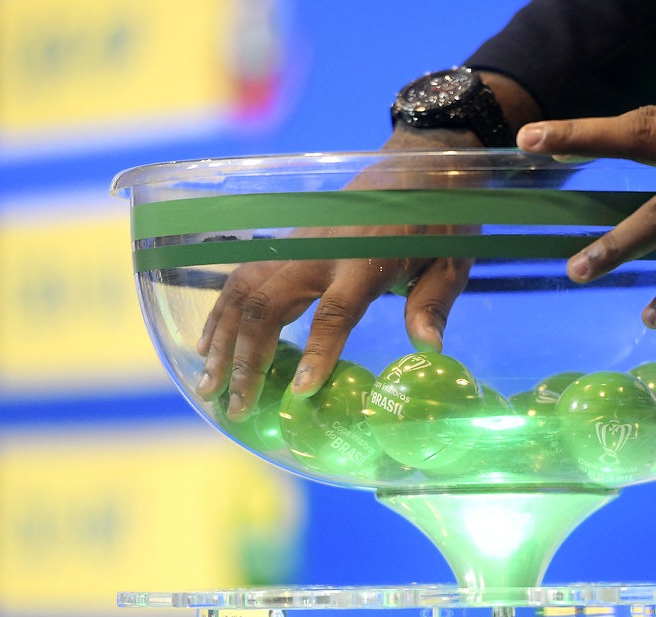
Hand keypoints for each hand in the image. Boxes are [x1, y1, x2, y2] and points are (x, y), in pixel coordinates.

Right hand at [196, 126, 480, 420]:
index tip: (301, 391)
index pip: (335, 311)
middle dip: (248, 360)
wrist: (414, 169)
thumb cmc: (436, 222)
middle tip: (239, 407)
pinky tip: (206, 346)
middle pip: (269, 306)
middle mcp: (319, 253)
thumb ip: (432, 306)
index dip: (317, 351)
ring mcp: (295, 248)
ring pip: (243, 294)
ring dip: (223, 342)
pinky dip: (220, 314)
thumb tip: (428, 350)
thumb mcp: (449, 262)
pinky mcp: (284, 247)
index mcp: (364, 260)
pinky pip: (240, 280)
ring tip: (208, 387)